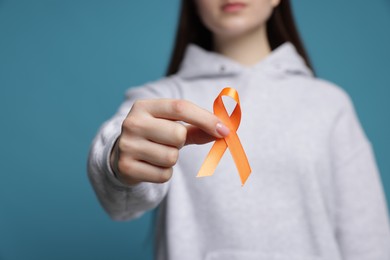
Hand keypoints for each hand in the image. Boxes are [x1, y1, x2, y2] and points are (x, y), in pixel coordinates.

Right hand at [110, 99, 229, 184]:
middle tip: (167, 142)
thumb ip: (197, 127)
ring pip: (171, 157)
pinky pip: (163, 175)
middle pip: (178, 135)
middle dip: (180, 142)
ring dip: (171, 159)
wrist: (121, 156)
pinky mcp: (126, 167)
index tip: (225, 131)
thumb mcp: (172, 125)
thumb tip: (225, 131)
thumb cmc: (154, 136)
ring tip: (157, 154)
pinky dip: (163, 174)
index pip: (180, 107)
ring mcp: (127, 145)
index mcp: (145, 106)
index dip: (205, 119)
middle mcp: (132, 123)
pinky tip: (151, 166)